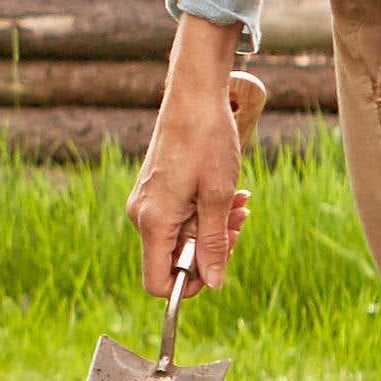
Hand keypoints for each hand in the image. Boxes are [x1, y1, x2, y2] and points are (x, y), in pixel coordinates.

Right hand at [127, 16, 246, 299]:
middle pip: (173, 260)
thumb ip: (215, 244)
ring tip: (239, 203)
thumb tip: (214, 284)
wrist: (194, 97)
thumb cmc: (207, 141)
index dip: (190, 284)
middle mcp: (142, 216)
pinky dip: (204, 212)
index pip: (158, 282)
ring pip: (180, 237)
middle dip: (211, 249)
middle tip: (239, 224)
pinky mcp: (155, 192)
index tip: (218, 263)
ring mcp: (147, 203)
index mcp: (153, 222)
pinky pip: (179, 217)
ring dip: (213, 228)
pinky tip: (228, 194)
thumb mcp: (219, 197)